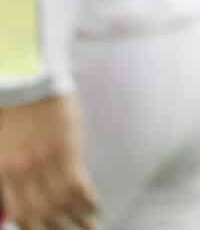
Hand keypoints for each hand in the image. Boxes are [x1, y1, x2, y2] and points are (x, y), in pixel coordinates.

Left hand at [0, 92, 99, 229]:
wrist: (24, 78)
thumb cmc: (10, 109)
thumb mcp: (0, 146)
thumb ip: (8, 174)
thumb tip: (19, 201)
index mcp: (2, 172)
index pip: (20, 213)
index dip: (36, 227)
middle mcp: (21, 172)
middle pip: (41, 213)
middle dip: (59, 229)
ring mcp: (44, 162)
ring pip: (62, 203)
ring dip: (78, 219)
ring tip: (90, 226)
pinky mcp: (66, 149)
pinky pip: (78, 185)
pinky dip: (88, 200)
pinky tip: (96, 206)